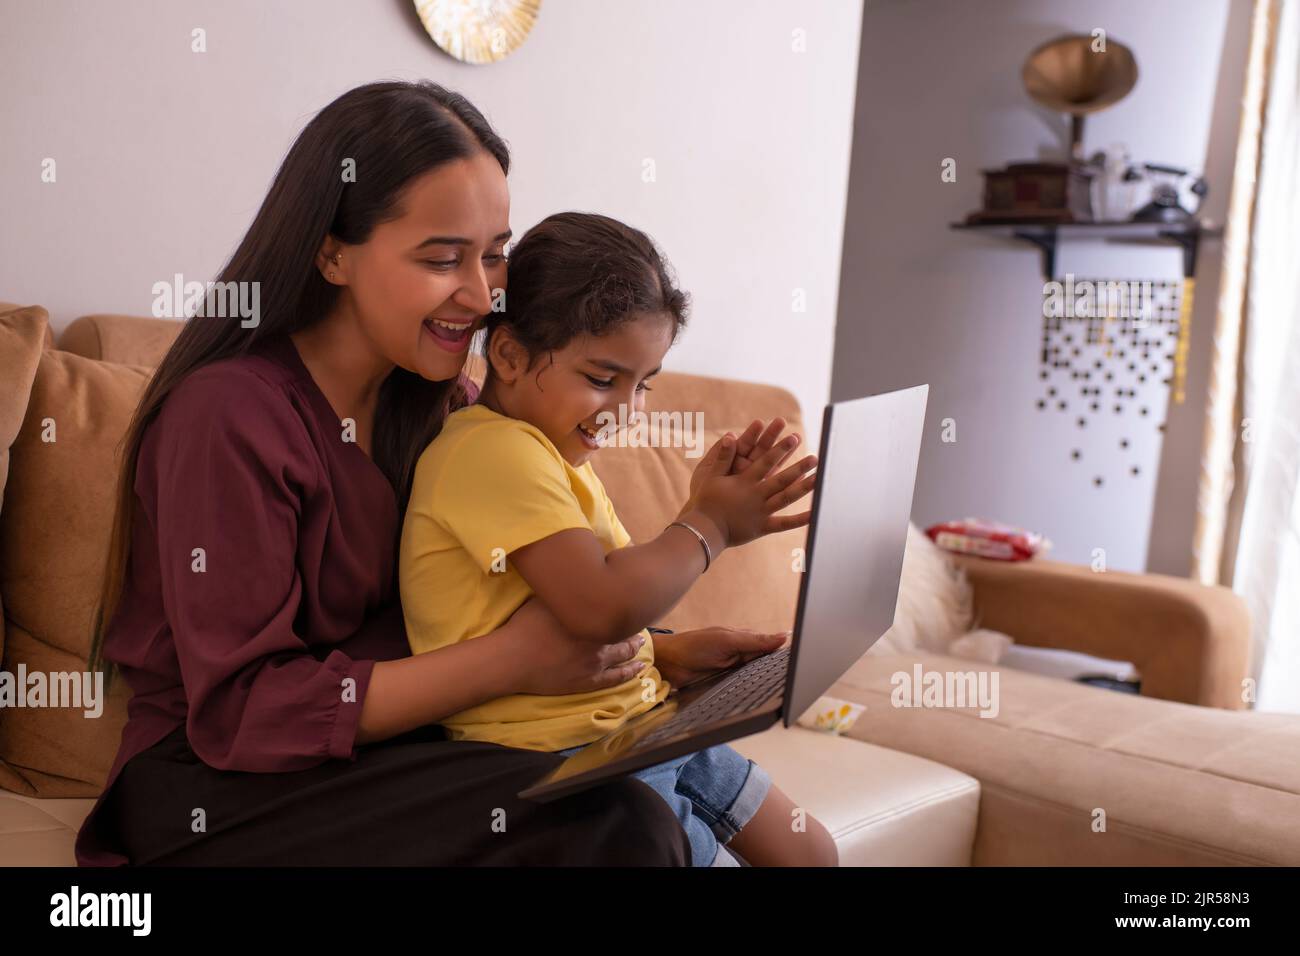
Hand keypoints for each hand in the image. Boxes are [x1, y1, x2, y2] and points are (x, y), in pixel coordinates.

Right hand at [502, 598, 646, 695]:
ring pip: (625, 657)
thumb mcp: (547, 599)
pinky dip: (630, 673)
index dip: (625, 610)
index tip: (628, 605)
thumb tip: (581, 581)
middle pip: (626, 635)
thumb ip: (568, 593)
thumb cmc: (526, 625)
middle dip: (634, 631)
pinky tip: (639, 669)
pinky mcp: (588, 682)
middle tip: (640, 626)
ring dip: (635, 650)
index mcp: (591, 618)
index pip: (618, 613)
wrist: (513, 658)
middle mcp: (599, 640)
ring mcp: (595, 664)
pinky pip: (616, 679)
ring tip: (641, 645)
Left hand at [652, 626, 789, 686]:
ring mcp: (732, 670)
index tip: (799, 661)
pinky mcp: (724, 684)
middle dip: (774, 670)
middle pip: (763, 663)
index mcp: (742, 639)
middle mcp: (739, 654)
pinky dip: (748, 689)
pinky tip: (758, 695)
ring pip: (754, 677)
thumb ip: (755, 641)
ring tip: (779, 691)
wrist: (668, 664)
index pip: (768, 645)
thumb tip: (784, 636)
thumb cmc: (695, 646)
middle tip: (792, 680)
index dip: (781, 652)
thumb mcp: (728, 640)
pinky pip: (741, 687)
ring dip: (761, 682)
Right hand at [679, 431, 816, 549]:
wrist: (703, 529)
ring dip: (803, 488)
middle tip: (815, 458)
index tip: (793, 438)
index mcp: (745, 481)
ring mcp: (761, 511)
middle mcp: (756, 495)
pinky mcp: (762, 527)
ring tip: (820, 479)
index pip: (766, 461)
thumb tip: (730, 436)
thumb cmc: (706, 501)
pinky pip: (784, 524)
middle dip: (798, 467)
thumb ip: (722, 456)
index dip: (780, 449)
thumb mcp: (710, 476)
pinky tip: (815, 514)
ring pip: (786, 498)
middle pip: (781, 479)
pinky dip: (800, 520)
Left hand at [688, 417, 798, 501]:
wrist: (707, 519)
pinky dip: (792, 483)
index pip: (745, 443)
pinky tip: (803, 474)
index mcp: (734, 461)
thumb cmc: (704, 494)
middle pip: (761, 450)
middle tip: (783, 422)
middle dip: (771, 436)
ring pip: (773, 466)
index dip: (752, 433)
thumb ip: (718, 455)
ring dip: (785, 454)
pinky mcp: (763, 499)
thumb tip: (729, 435)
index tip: (760, 422)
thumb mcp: (706, 472)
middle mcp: (747, 469)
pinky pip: (779, 490)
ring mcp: (757, 483)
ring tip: (798, 438)